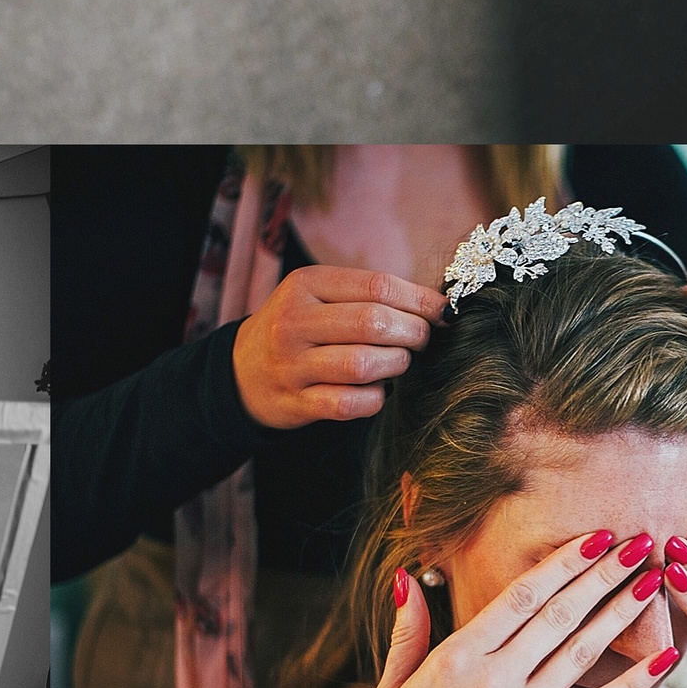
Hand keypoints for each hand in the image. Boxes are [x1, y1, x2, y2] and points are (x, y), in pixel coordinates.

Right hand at [230, 267, 445, 430]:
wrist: (244, 370)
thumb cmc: (299, 327)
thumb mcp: (318, 295)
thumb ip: (367, 294)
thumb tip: (434, 305)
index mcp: (305, 284)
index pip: (376, 285)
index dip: (419, 300)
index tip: (442, 311)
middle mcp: (294, 321)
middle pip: (371, 322)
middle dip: (413, 332)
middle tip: (423, 339)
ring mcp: (292, 364)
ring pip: (362, 364)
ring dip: (396, 364)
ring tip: (400, 361)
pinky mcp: (296, 402)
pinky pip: (349, 404)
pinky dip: (375, 398)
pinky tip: (379, 390)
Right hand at [341, 538, 674, 687]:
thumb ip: (408, 632)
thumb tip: (409, 577)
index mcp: (455, 659)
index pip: (519, 597)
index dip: (562, 563)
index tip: (595, 535)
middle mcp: (493, 684)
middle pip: (558, 616)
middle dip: (602, 575)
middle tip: (640, 541)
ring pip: (581, 655)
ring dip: (620, 616)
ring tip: (653, 583)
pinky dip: (631, 686)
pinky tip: (663, 663)